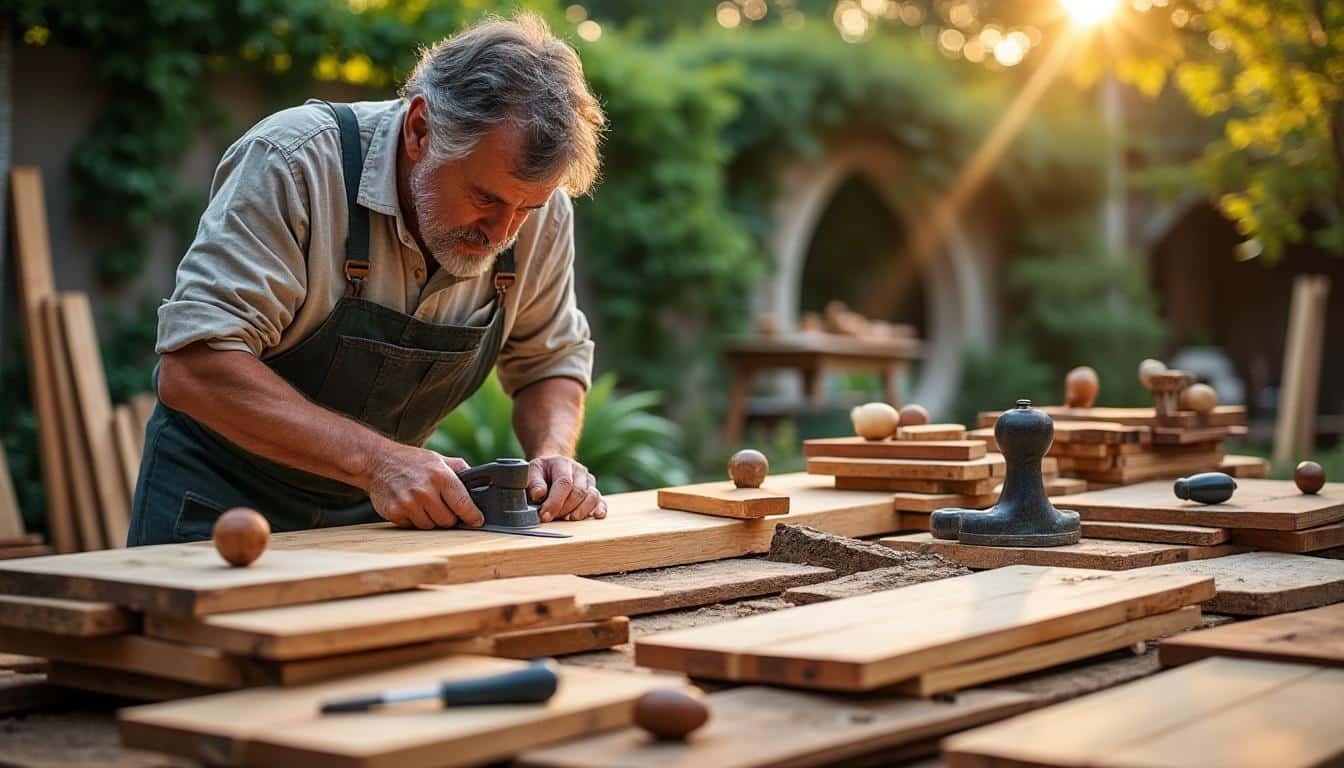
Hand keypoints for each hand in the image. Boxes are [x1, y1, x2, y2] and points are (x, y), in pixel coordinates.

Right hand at [364, 443, 484, 529]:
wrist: (377, 461)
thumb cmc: (411, 461)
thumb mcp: (439, 459)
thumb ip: (460, 470)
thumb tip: (479, 482)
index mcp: (441, 476)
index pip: (464, 504)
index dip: (473, 516)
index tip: (477, 521)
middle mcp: (425, 490)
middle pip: (448, 521)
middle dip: (448, 517)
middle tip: (442, 507)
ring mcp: (408, 503)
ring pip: (430, 527)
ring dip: (431, 520)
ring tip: (424, 504)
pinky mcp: (395, 512)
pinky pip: (412, 527)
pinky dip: (414, 520)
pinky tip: (410, 506)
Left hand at [527, 456, 606, 521]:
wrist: (553, 466)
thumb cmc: (542, 472)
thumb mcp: (532, 471)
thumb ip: (533, 482)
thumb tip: (539, 495)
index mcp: (562, 463)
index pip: (564, 482)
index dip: (555, 501)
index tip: (545, 515)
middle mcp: (579, 471)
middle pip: (579, 492)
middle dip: (565, 509)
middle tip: (552, 518)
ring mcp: (588, 481)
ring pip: (592, 496)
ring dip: (581, 511)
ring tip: (569, 519)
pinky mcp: (594, 492)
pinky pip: (601, 501)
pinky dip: (600, 509)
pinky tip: (596, 515)